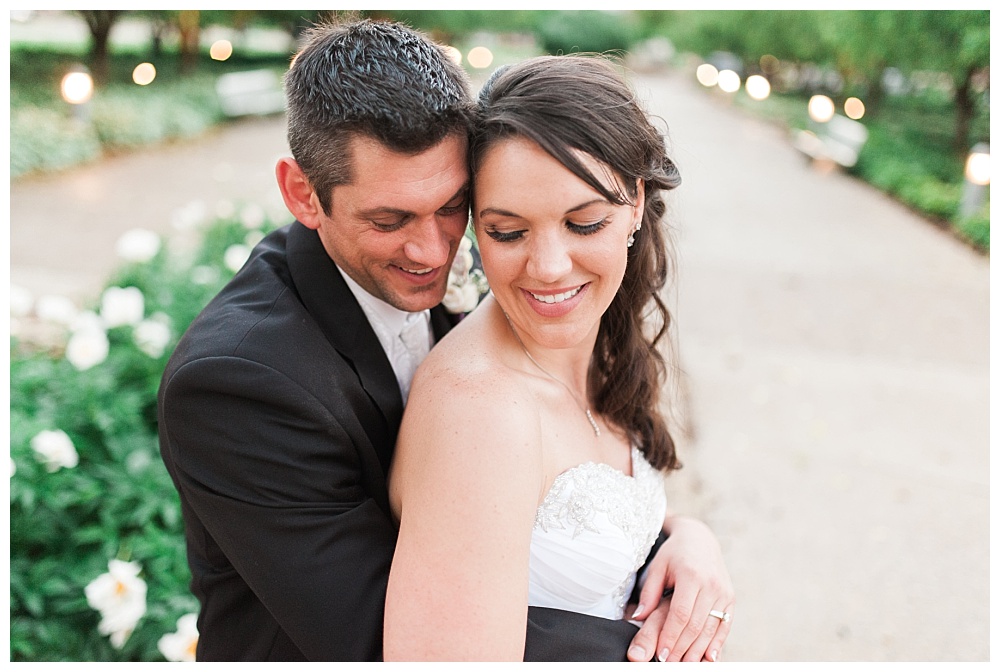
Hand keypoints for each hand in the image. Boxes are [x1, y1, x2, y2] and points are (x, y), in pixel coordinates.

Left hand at [625, 516, 733, 661]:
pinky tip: (708, 658)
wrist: (700, 540)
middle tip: (669, 664)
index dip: (670, 636)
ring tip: (684, 664)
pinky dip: (717, 644)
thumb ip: (649, 592)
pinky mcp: (730, 599)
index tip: (660, 653)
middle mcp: (711, 585)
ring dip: (698, 650)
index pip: (681, 614)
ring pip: (711, 628)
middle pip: (696, 625)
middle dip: (682, 648)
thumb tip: (637, 617)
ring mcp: (724, 592)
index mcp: (692, 575)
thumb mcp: (658, 567)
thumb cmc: (674, 554)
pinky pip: (724, 626)